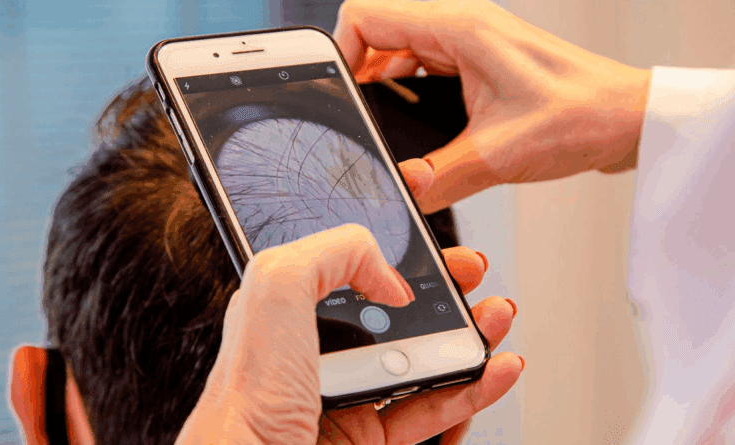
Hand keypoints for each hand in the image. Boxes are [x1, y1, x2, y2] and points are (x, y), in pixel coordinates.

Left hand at [174, 224, 521, 444]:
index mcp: (286, 308)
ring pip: (420, 358)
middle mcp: (315, 351)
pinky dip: (472, 389)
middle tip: (471, 274)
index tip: (430, 237)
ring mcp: (346, 396)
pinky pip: (431, 410)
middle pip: (393, 309)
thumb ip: (334, 252)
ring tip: (495, 317)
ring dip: (466, 335)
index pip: (346, 262)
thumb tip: (390, 277)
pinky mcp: (369, 438)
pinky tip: (495, 369)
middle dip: (441, 287)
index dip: (392, 246)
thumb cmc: (245, 402)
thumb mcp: (277, 287)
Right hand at [334, 0, 651, 212]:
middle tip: (354, 119)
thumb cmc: (583, 115)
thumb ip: (439, 177)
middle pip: (378, 31)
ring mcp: (469, 42)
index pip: (367, 17)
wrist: (627, 119)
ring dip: (382, 83)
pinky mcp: (477, 61)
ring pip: (398, 48)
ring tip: (377, 124)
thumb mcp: (499, 154)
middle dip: (357, 74)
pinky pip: (423, 64)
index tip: (337, 95)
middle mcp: (460, 26)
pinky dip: (406, 90)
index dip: (341, 53)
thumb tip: (401, 193)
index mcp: (459, 28)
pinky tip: (410, 123)